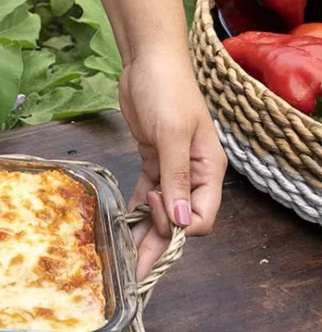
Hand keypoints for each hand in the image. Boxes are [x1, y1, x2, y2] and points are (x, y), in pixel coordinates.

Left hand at [118, 47, 226, 280]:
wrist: (148, 59)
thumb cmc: (166, 90)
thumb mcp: (173, 133)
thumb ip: (176, 178)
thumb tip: (181, 222)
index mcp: (208, 170)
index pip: (200, 218)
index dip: (177, 224)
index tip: (154, 206)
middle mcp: (193, 174)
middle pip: (179, 221)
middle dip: (157, 245)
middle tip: (132, 271)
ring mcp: (172, 167)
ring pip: (161, 211)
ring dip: (144, 233)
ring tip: (124, 261)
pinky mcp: (152, 159)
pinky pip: (147, 193)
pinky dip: (137, 210)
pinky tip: (123, 226)